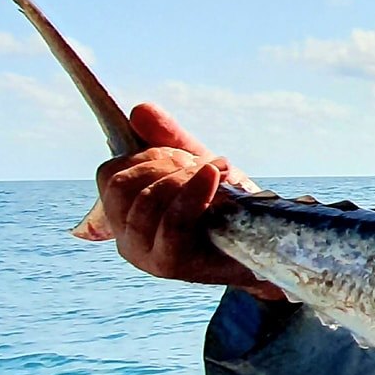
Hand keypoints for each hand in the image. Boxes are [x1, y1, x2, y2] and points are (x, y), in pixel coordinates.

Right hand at [93, 103, 283, 299]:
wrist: (266, 247)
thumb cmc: (227, 208)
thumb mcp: (198, 167)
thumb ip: (169, 139)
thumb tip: (139, 110)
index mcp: (124, 213)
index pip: (109, 174)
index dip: (145, 155)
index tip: (182, 156)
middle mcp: (126, 236)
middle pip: (122, 185)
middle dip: (166, 164)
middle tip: (205, 166)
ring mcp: (144, 253)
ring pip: (146, 200)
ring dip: (184, 178)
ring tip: (216, 176)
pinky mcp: (168, 264)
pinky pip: (171, 221)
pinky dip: (192, 193)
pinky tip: (213, 177)